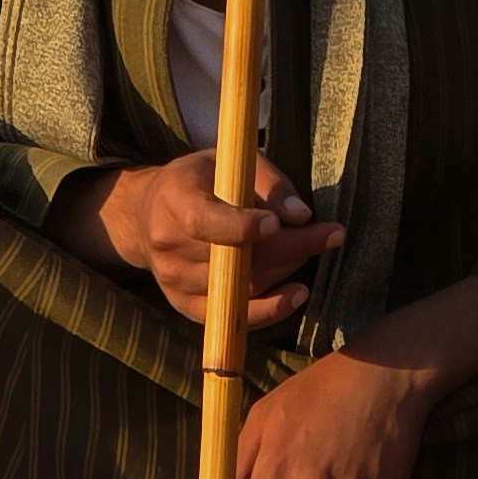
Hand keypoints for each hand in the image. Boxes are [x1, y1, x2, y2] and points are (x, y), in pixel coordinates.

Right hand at [48, 151, 342, 330]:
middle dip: (289, 247)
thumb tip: (301, 216)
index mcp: (173, 199)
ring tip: (312, 251)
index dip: (241, 226)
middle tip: (330, 234)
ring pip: (239, 287)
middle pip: (232, 258)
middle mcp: (167, 244)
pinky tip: (296, 294)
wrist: (147, 215)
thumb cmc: (200, 180)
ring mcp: (173, 280)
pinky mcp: (184, 306)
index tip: (278, 224)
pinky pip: (230, 318)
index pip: (204, 221)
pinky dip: (268, 310)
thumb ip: (267, 182)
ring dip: (285, 272)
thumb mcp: (229, 160)